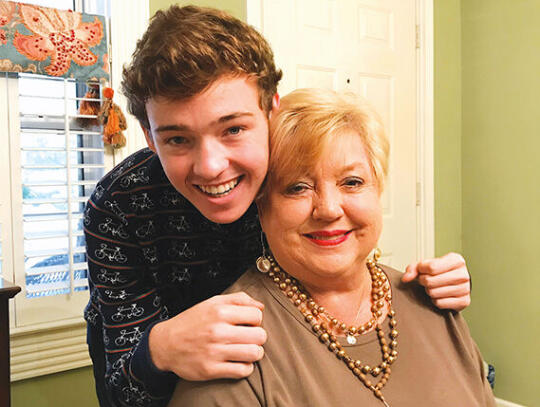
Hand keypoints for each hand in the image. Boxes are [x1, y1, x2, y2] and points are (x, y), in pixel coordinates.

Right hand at [149, 291, 266, 380]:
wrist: (165, 343)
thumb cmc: (193, 321)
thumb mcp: (212, 303)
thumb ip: (239, 299)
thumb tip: (261, 307)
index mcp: (220, 312)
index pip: (257, 315)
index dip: (255, 320)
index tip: (247, 323)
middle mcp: (218, 331)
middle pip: (260, 336)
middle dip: (257, 337)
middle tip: (248, 338)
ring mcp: (214, 352)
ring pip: (255, 354)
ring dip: (254, 353)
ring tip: (245, 350)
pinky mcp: (211, 370)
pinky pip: (243, 371)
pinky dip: (245, 367)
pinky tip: (238, 361)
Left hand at [402, 252, 470, 310]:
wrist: (455, 283)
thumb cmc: (439, 272)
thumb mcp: (426, 265)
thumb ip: (413, 268)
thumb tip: (406, 278)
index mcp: (456, 260)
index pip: (431, 267)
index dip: (421, 270)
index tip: (423, 270)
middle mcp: (464, 274)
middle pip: (430, 281)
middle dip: (424, 281)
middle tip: (427, 280)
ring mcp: (465, 289)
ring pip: (433, 293)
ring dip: (429, 291)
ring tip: (433, 287)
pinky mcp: (464, 301)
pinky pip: (439, 303)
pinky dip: (435, 300)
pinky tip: (439, 295)